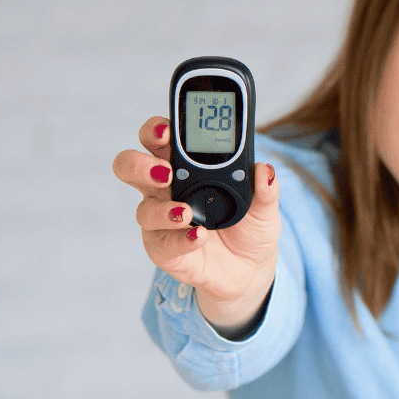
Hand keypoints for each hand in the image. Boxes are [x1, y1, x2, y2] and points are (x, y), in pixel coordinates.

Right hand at [112, 116, 279, 329]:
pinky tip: (198, 236)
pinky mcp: (164, 250)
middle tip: (165, 170)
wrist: (250, 268)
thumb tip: (265, 170)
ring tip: (185, 213)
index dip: (156, 130)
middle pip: (132, 167)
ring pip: (143, 209)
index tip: (166, 129)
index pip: (159, 139)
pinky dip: (180, 240)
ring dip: (162, 209)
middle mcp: (164, 189)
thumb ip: (266, 188)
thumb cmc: (249, 226)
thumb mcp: (265, 206)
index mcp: (184, 166)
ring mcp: (161, 220)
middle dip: (140, 164)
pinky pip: (162, 244)